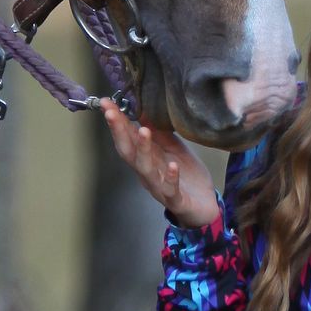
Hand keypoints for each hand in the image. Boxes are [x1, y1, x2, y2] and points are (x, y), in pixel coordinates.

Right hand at [99, 103, 219, 228]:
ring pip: (146, 169)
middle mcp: (147, 173)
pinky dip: (170, 178)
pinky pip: (171, 190)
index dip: (117, 121)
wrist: (204, 207)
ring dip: (143, 150)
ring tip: (143, 131)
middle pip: (128, 152)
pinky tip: (173, 166)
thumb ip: (160, 134)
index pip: (127, 138)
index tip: (106, 103)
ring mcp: (159, 187)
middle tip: (111, 112)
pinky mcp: (176, 200)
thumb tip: (145, 111)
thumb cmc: (187, 177)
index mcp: (145, 159)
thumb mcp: (174, 150)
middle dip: (119, 131)